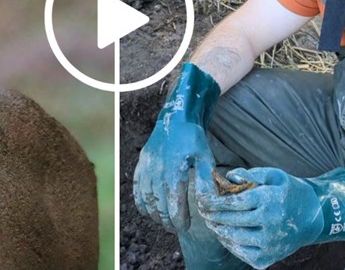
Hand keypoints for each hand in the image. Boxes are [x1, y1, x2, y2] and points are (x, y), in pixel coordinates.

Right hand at [132, 63, 220, 231]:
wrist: (176, 117)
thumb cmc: (194, 139)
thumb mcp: (206, 158)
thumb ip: (206, 182)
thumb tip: (208, 204)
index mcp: (175, 170)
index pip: (174, 203)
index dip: (178, 219)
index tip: (184, 227)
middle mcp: (158, 170)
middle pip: (158, 204)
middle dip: (166, 219)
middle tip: (174, 228)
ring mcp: (147, 166)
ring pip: (146, 198)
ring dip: (153, 213)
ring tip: (163, 221)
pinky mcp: (141, 163)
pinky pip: (137, 187)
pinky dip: (140, 201)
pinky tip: (147, 210)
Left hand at [196, 168, 321, 267]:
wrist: (315, 216)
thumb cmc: (290, 191)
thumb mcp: (274, 175)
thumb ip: (250, 174)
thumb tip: (228, 177)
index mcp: (269, 200)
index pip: (234, 202)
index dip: (214, 202)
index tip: (202, 200)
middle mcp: (270, 223)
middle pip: (231, 220)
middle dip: (212, 216)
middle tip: (202, 211)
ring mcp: (269, 243)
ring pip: (234, 238)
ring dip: (218, 230)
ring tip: (211, 222)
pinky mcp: (269, 257)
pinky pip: (242, 253)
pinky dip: (230, 244)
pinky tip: (225, 235)